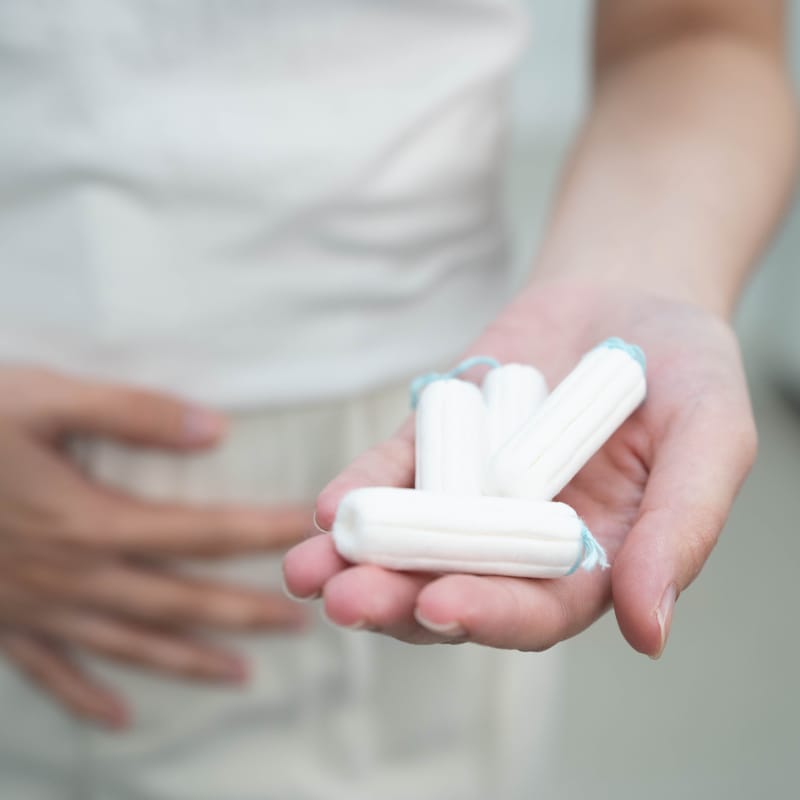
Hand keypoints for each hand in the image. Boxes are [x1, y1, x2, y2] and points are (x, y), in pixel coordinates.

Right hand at [0, 367, 310, 728]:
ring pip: (128, 645)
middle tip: (299, 620)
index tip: (306, 534)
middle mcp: (73, 576)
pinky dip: (86, 696)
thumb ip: (132, 414)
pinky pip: (51, 673)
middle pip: (178, 601)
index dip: (260, 533)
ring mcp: (35, 609)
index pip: (201, 532)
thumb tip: (212, 429)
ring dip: (187, 661)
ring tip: (240, 675)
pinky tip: (119, 716)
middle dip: (242, 611)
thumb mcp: (43, 400)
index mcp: (92, 521)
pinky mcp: (1, 624)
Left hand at [283, 280, 756, 656]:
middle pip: (453, 584)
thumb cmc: (683, 371)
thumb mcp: (709, 438)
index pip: (534, 609)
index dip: (490, 613)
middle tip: (347, 600)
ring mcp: (471, 495)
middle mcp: (520, 540)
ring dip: (358, 561)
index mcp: (589, 561)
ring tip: (309, 571)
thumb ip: (684, 528)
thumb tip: (650, 631)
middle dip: (398, 598)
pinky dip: (362, 491)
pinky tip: (328, 509)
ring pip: (410, 542)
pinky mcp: (436, 447)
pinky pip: (395, 475)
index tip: (444, 605)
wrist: (629, 296)